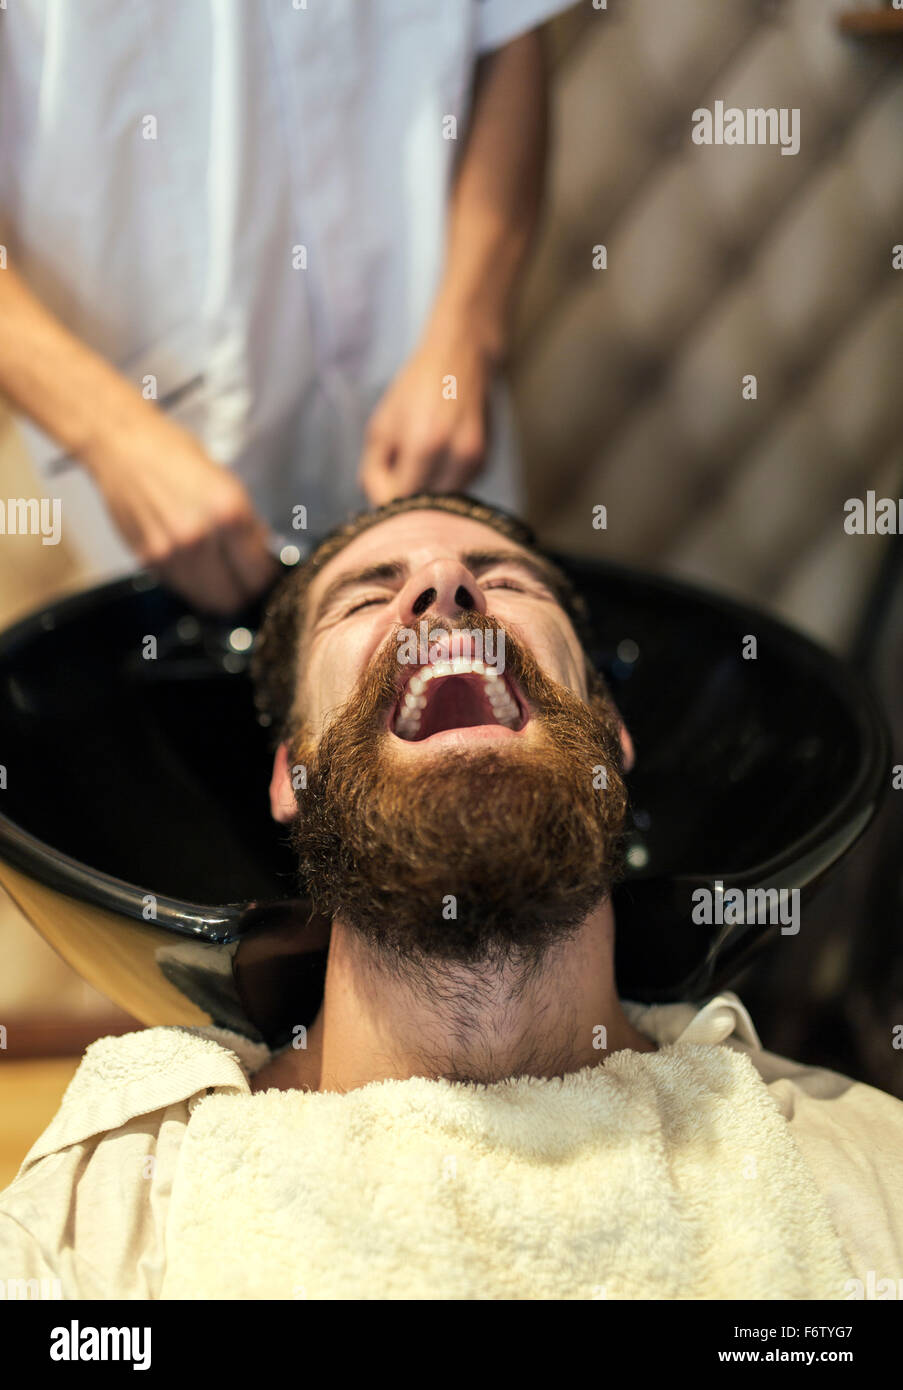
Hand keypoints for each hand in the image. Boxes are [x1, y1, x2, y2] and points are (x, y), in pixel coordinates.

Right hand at [84, 409, 277, 613]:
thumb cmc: (174, 454)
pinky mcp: (146, 559)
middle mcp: (197, 538)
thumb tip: (263, 557)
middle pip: (232, 599)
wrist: (121, 444)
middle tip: (244, 578)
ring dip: (216, 591)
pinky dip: (192, 583)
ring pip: (205, 600)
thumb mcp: (226, 482)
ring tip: (220, 570)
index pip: (258, 575)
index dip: (265, 577)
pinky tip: (194, 561)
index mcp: (227, 512)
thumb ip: (246, 524)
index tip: (265, 572)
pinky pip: (180, 587)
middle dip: (243, 592)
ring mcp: (169, 553)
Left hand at [359, 330, 494, 504]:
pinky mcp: (484, 463)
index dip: (384, 494)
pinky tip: (438, 453)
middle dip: (405, 494)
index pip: (399, 499)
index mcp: (424, 444)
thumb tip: (379, 504)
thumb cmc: (414, 389)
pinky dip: (441, 481)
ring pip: (440, 501)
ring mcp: (474, 461)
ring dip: (424, 489)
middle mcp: (455, 456)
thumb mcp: (381, 425)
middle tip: (396, 468)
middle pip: (421, 506)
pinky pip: (455, 489)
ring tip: (418, 457)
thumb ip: (373, 470)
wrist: (462, 358)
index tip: (381, 476)